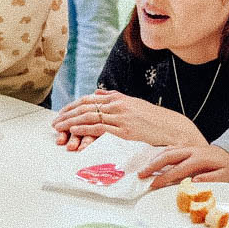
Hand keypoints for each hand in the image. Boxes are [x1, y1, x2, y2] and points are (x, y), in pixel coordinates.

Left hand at [52, 89, 207, 150]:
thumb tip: (100, 94)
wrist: (173, 128)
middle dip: (68, 114)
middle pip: (85, 106)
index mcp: (118, 98)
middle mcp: (117, 104)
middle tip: (55, 122)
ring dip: (71, 123)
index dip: (73, 106)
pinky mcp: (124, 130)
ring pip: (89, 117)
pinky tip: (75, 133)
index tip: (62, 112)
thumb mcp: (134, 106)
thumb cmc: (154, 120)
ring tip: (59, 129)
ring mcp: (120, 116)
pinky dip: (84, 129)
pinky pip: (99, 128)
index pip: (89, 99)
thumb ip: (117, 101)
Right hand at [136, 144, 228, 188]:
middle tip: (141, 174)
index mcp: (199, 159)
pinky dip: (159, 154)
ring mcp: (187, 148)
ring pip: (167, 151)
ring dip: (154, 159)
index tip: (154, 183)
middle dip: (153, 165)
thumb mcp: (224, 175)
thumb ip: (210, 179)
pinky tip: (153, 160)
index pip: (178, 169)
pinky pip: (170, 149)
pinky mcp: (186, 147)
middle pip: (167, 156)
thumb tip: (194, 182)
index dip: (164, 177)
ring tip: (143, 169)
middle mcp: (191, 151)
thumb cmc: (226, 165)